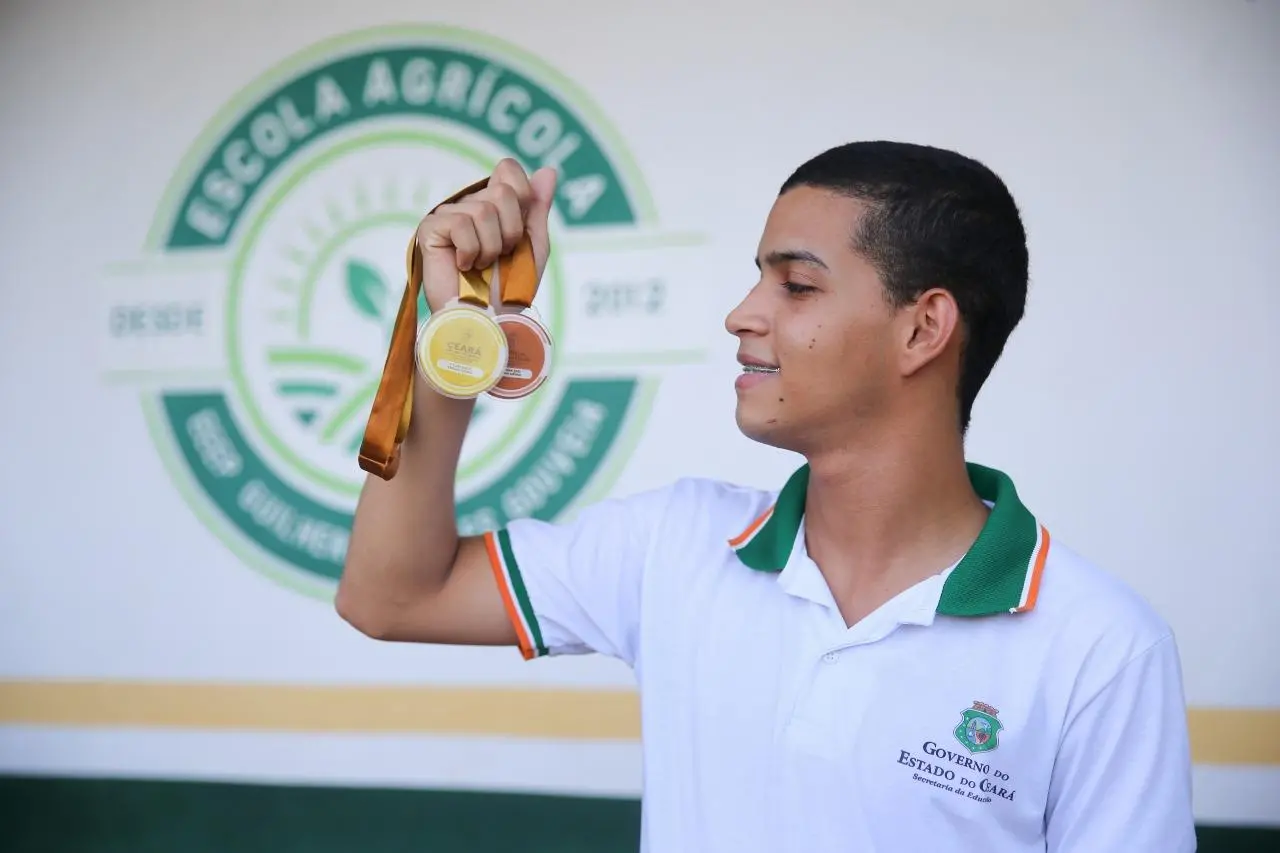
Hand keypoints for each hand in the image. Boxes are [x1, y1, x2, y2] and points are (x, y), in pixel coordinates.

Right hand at [414, 158, 556, 313]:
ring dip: (491, 247)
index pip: (508, 170)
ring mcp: (448, 215)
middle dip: (511, 231)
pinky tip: (464, 266)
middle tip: (500, 256)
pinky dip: (471, 251)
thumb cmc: (510, 289)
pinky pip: (460, 224)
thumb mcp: (533, 245)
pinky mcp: (430, 228)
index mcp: (493, 204)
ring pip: (482, 210)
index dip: (522, 199)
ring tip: (482, 265)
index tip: (517, 233)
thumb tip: (549, 169)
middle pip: (501, 192)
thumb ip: (538, 207)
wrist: (489, 319)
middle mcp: (469, 204)